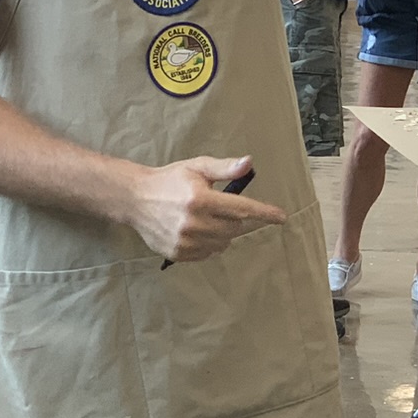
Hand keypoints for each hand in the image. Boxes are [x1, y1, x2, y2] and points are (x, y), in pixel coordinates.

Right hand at [127, 155, 286, 262]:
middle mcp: (193, 222)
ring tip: (209, 218)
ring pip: (223, 243)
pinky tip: (199, 230)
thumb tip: (248, 164)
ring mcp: (185, 241)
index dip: (264, 213)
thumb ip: (224, 168)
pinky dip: (211, 244)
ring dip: (225, 232)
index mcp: (200, 198)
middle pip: (235, 228)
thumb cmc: (170, 180)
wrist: (135, 199)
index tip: (281, 217)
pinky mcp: (178, 254)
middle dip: (239, 220)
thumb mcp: (197, 167)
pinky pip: (208, 254)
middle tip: (228, 209)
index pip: (242, 208)